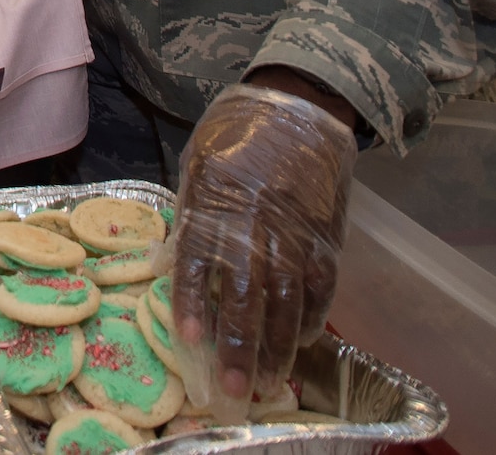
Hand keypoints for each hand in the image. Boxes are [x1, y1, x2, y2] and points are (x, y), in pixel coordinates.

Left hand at [170, 82, 357, 421]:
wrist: (299, 108)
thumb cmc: (235, 136)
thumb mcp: (199, 166)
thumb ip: (189, 217)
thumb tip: (167, 266)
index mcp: (219, 198)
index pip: (202, 259)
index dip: (194, 302)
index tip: (189, 340)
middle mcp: (260, 220)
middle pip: (251, 292)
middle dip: (241, 344)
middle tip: (233, 387)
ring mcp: (299, 231)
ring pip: (290, 299)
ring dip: (279, 345)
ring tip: (267, 381)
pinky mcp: (328, 236)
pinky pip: (322, 287)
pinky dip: (312, 319)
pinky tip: (300, 344)